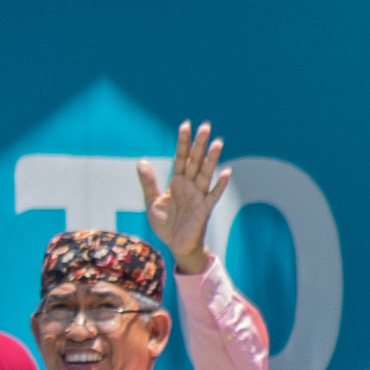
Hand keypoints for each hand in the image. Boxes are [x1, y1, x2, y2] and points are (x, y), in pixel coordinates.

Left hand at [144, 120, 229, 274]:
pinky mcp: (204, 209)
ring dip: (212, 159)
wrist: (176, 245)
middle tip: (205, 125)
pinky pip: (213, 195)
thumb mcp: (152, 202)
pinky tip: (226, 172)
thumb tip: (142, 161)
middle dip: (199, 144)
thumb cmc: (166, 224)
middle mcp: (189, 185)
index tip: (186, 124)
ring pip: (206, 173)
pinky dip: (220, 184)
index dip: (182, 142)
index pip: (180, 157)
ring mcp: (198, 196)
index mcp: (176, 182)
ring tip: (218, 142)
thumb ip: (148, 182)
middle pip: (195, 161)